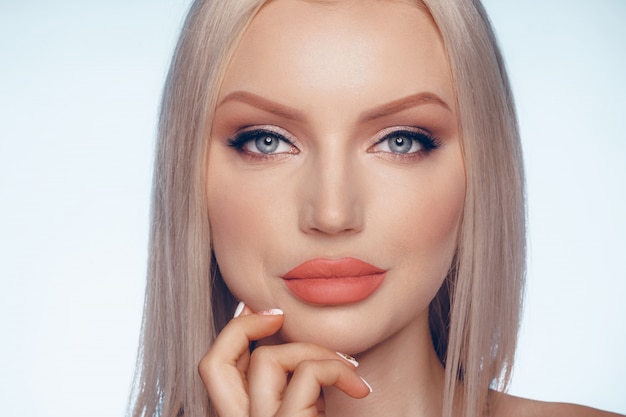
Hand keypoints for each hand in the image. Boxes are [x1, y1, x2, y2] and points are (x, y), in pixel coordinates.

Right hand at [198, 302, 371, 416]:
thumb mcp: (307, 407)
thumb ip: (290, 382)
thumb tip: (286, 332)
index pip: (215, 369)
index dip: (234, 331)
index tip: (268, 313)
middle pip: (212, 363)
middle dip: (244, 325)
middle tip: (280, 315)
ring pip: (267, 359)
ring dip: (315, 349)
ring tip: (347, 367)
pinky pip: (307, 375)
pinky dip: (338, 369)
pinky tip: (360, 388)